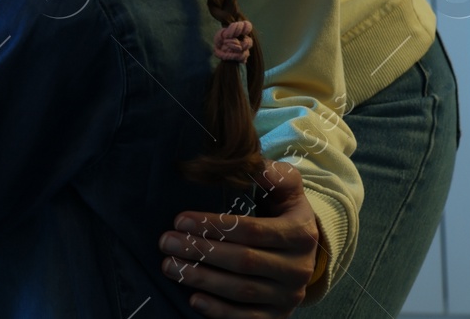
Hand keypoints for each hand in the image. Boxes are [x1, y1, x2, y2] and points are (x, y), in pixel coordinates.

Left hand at [158, 161, 318, 317]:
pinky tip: (194, 299)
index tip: (179, 219)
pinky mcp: (278, 316)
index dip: (214, 226)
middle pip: (243, 262)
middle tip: (165, 242)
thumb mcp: (286, 190)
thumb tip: (256, 166)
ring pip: (241, 291)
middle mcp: (298, 269)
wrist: (303, 251)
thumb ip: (275, 175)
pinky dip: (220, 311)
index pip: (251, 230)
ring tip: (170, 266)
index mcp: (300, 234)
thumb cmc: (283, 212)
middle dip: (200, 251)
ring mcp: (289, 296)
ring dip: (202, 279)